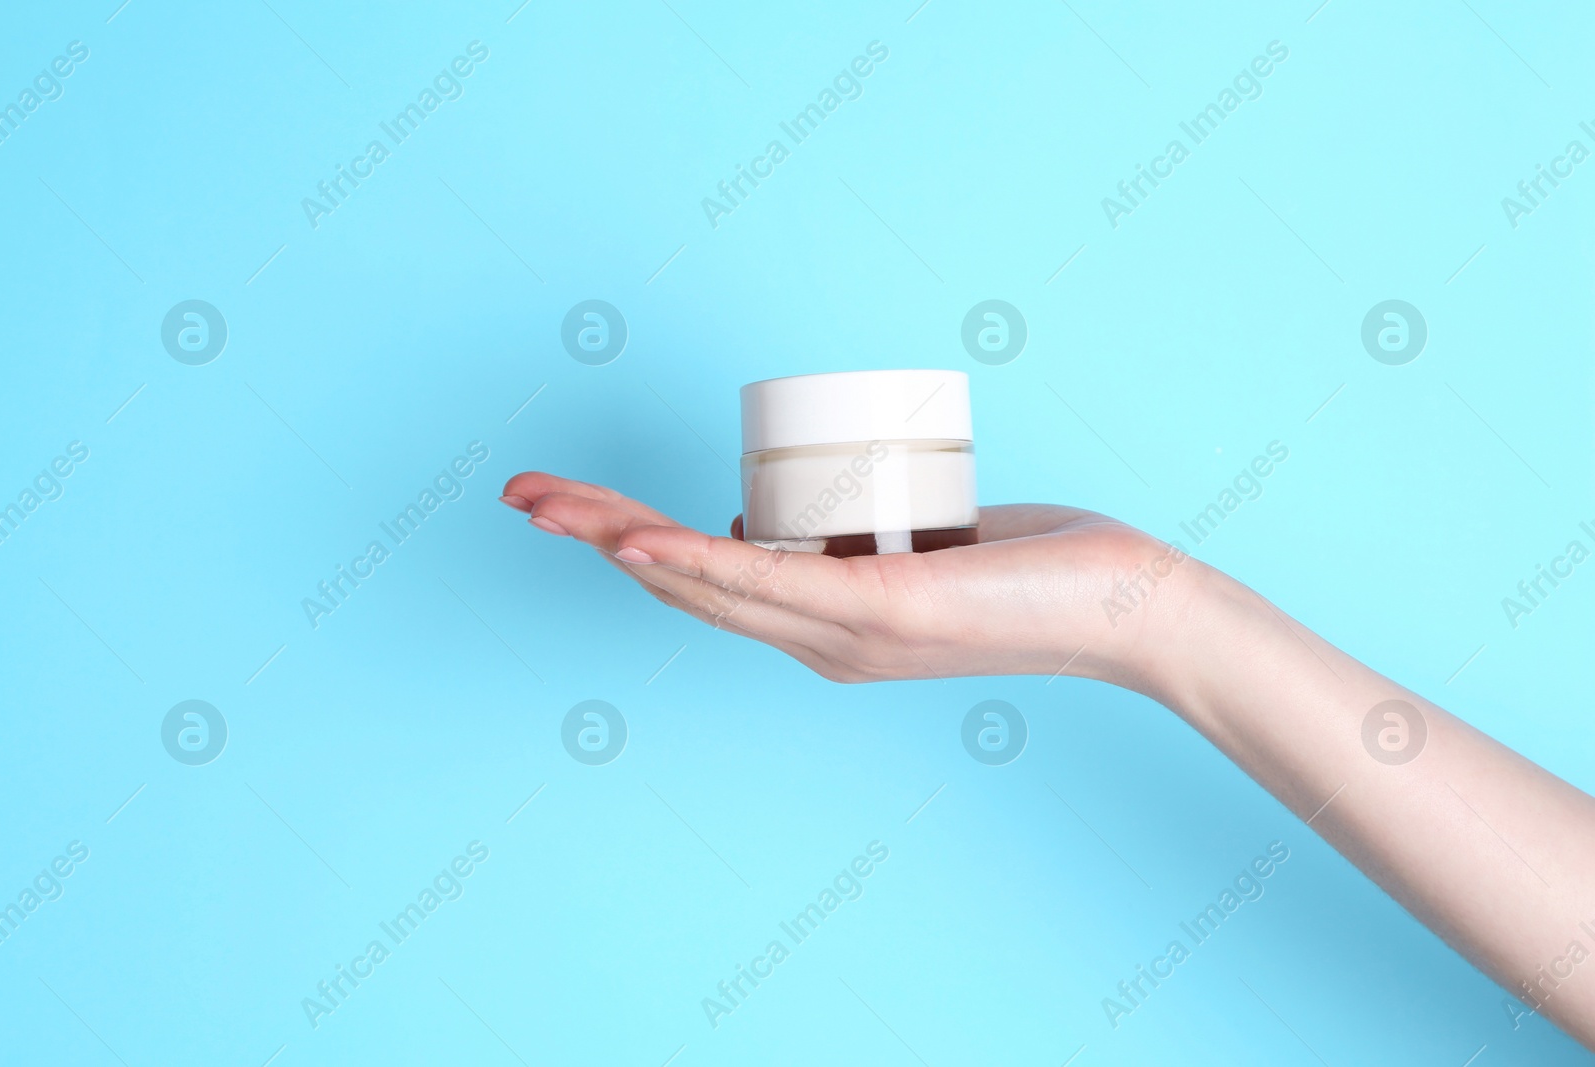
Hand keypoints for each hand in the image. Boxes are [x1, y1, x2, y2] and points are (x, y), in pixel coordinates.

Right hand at [500, 472, 1200, 687]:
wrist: (1128, 610)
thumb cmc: (1035, 572)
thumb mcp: (918, 549)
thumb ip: (849, 540)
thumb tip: (771, 520)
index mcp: (820, 627)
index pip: (702, 579)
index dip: (624, 540)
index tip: (569, 503)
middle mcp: (818, 641)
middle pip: (680, 580)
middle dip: (592, 533)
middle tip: (519, 493)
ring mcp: (844, 631)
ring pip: (705, 579)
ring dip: (616, 538)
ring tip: (545, 505)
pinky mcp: (879, 608)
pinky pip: (766, 582)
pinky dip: (692, 560)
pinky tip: (635, 539)